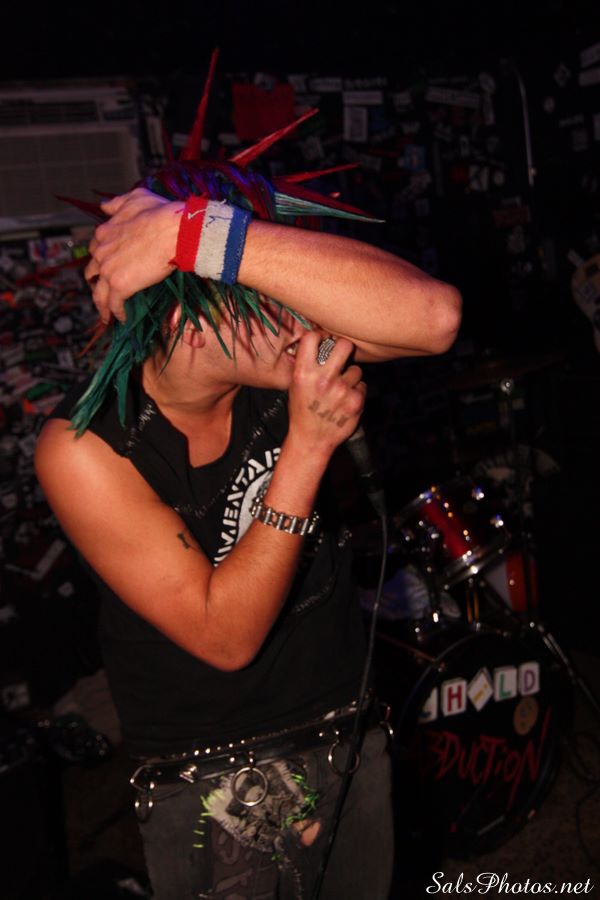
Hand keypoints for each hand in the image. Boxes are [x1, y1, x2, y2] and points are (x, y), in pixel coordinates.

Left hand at [84, 188, 182, 323]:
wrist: (175, 230)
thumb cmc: (161, 213)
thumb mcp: (136, 199)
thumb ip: (117, 203)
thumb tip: (103, 206)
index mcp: (104, 232)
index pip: (95, 250)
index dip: (100, 260)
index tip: (106, 268)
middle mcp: (101, 251)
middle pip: (92, 273)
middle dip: (96, 283)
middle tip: (104, 292)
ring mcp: (108, 270)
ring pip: (99, 294)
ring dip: (102, 306)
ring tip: (107, 316)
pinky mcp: (120, 286)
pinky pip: (113, 305)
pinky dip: (116, 313)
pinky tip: (122, 319)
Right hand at [287, 331, 365, 459]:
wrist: (311, 439)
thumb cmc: (302, 410)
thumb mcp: (295, 385)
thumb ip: (306, 364)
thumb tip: (319, 340)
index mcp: (303, 373)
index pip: (313, 337)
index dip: (320, 336)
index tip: (323, 341)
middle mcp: (323, 379)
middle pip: (344, 345)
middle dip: (344, 349)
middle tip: (342, 356)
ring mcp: (341, 390)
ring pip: (356, 370)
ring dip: (351, 377)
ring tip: (340, 390)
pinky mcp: (355, 401)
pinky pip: (362, 386)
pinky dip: (356, 392)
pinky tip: (345, 401)